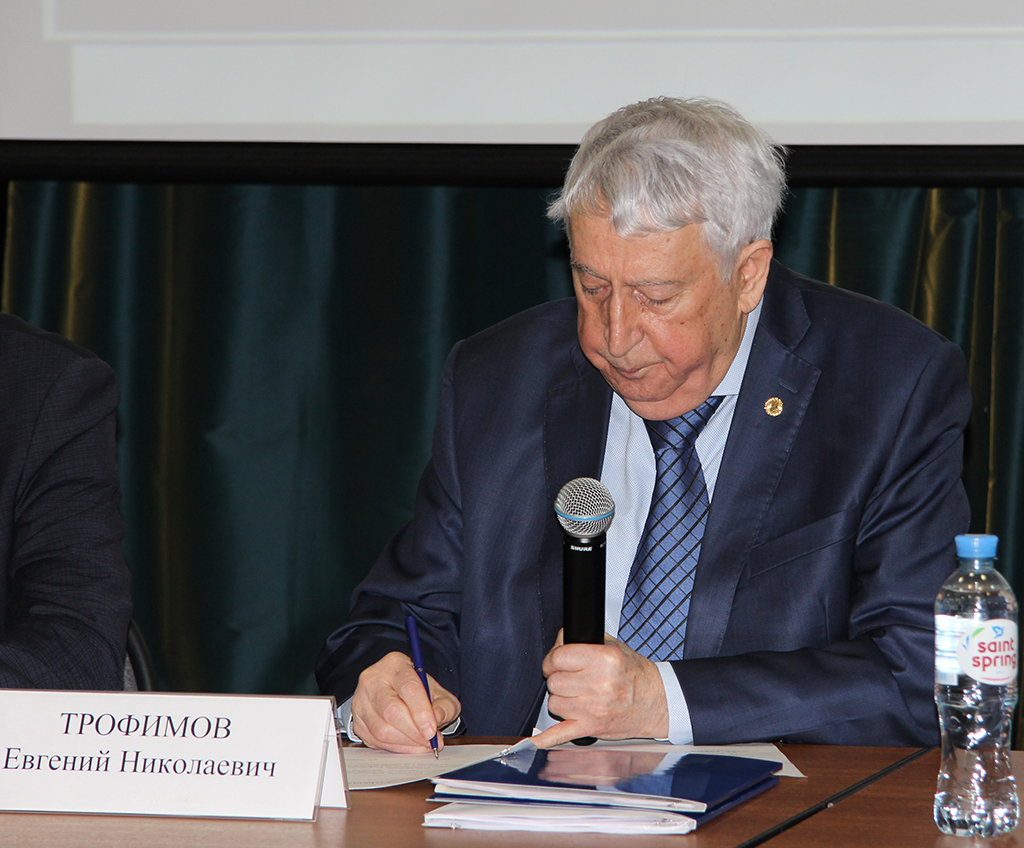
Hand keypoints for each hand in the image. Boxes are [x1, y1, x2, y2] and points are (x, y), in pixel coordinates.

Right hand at [350, 651, 460, 753]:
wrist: (395, 691)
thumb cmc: (417, 691)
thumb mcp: (439, 693)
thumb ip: (445, 706)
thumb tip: (437, 718)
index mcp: (395, 664)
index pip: (408, 687)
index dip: (421, 712)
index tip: (432, 730)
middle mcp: (373, 679)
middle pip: (391, 710)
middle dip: (414, 732)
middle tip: (430, 741)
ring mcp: (361, 700)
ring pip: (381, 729)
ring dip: (406, 743)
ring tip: (422, 744)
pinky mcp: (357, 720)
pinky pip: (375, 740)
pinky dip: (395, 747)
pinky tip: (409, 745)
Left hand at [532, 630, 667, 747]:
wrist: (656, 702)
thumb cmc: (635, 674)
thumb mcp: (613, 647)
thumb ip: (584, 641)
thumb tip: (558, 643)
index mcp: (604, 660)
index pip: (558, 657)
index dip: (552, 659)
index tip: (554, 662)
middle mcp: (599, 684)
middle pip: (554, 681)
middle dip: (558, 678)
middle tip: (569, 679)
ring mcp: (594, 709)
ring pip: (554, 703)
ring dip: (561, 699)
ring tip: (576, 695)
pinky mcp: (591, 728)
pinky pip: (561, 734)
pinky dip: (547, 739)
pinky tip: (537, 740)